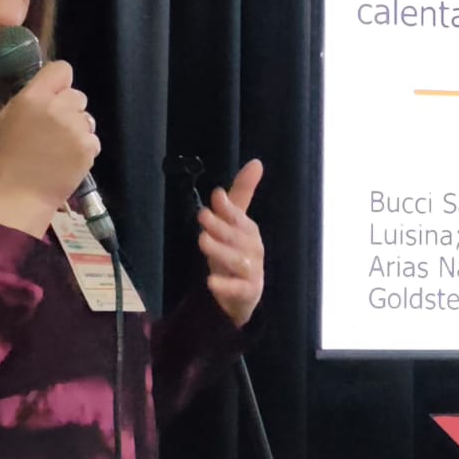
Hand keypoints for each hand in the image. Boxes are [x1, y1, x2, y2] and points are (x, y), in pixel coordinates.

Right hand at [0, 61, 98, 236]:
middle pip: (77, 94)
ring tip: (60, 146)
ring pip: (87, 117)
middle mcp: (56, 108)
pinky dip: (84, 147)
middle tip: (54, 129)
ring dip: (78, 128)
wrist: (23, 192)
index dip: (60, 81)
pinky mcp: (88, 146)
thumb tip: (52, 86)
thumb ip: (32, 96)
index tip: (54, 95)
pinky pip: (93, 138)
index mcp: (33, 97)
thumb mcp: (10, 116)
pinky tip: (68, 158)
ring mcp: (75, 127)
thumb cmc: (13, 154)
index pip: (62, 69)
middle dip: (69, 108)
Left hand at [198, 159, 264, 327]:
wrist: (242, 296)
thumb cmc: (236, 252)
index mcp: (249, 230)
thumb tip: (256, 162)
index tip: (215, 196)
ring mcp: (252, 271)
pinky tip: (210, 282)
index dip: (228, 208)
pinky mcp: (247, 293)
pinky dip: (225, 286)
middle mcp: (253, 248)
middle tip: (202, 216)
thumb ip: (242, 194)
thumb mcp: (236, 223)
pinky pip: (238, 289)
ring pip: (237, 260)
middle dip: (220, 226)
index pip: (239, 217)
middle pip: (237, 237)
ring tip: (203, 242)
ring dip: (220, 250)